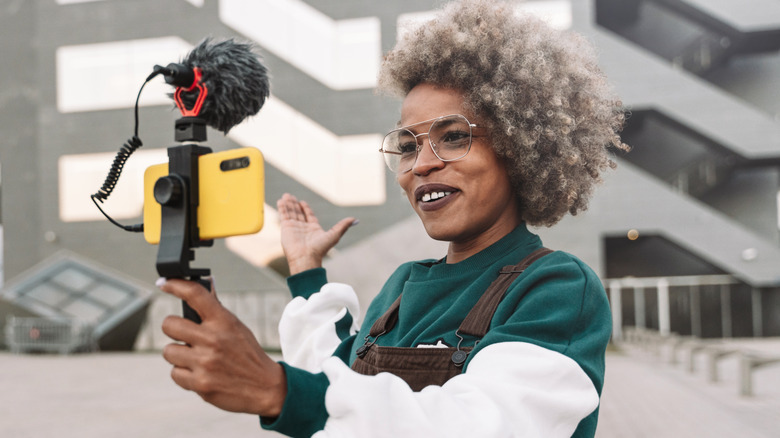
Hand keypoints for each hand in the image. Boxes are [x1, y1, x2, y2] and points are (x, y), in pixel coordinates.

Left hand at [159, 278, 286, 416]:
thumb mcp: (236, 327)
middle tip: (184, 335)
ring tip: (196, 358)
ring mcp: (205, 362)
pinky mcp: (200, 383)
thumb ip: (216, 310)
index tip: (164, 283)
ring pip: (169, 351)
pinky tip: (200, 373)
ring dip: (178, 355)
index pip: (195, 294)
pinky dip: (184, 374)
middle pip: (169, 325)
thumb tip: (206, 284)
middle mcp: (213, 339)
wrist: (265, 387)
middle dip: (174, 329)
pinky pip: (174, 373)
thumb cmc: (247, 354)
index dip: (175, 285)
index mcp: (224, 321)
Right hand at [276, 193, 356, 274]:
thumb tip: (355, 219)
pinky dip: (282, 208)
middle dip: (295, 204)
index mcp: (313, 229)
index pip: (309, 216)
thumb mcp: (334, 235)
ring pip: (290, 213)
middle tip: (291, 196)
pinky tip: (281, 200)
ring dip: (288, 204)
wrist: (306, 258)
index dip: (306, 209)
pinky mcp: (286, 228)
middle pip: (298, 213)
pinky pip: (284, 215)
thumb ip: (343, 225)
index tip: (302, 202)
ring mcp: (294, 228)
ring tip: (286, 195)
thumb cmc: (320, 248)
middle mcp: (303, 228)